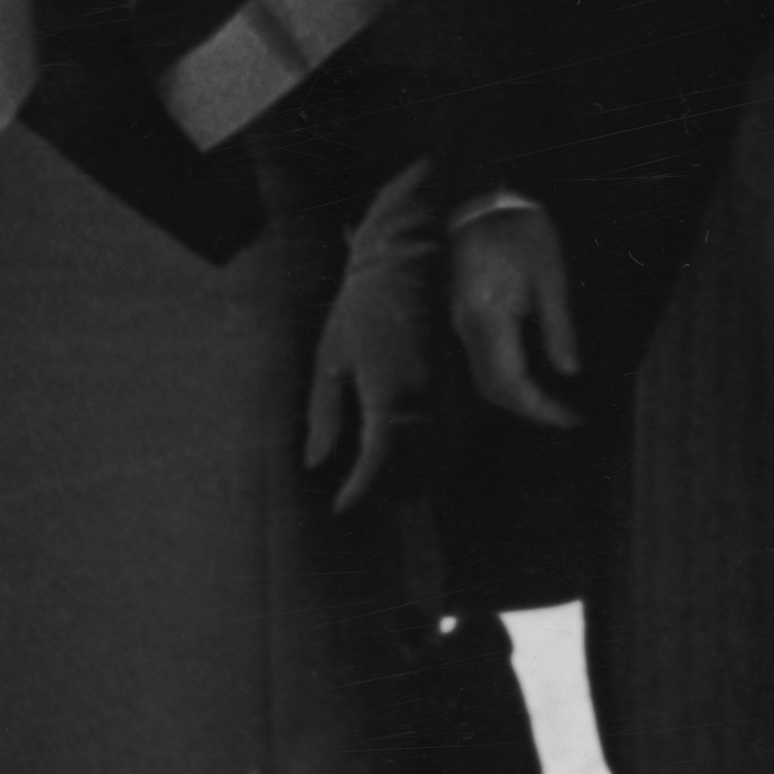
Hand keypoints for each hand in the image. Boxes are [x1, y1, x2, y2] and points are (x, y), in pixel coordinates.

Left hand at [305, 263, 431, 515]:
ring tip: (380, 489)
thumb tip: (316, 464)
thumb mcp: (330, 360)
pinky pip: (449, 438)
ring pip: (437, 459)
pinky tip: (407, 462)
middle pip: (413, 470)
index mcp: (388, 392)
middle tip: (354, 501)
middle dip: (385, 494)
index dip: (360, 492)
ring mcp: (446, 394)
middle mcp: (424, 399)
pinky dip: (431, 458)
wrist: (408, 265)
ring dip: (411, 480)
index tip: (341, 508)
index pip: (378, 462)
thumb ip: (324, 415)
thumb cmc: (359, 310)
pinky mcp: (457, 388)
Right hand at [451, 207, 578, 428]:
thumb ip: (559, 326)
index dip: (540, 408)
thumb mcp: (550, 275)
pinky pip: (481, 361)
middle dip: (529, 409)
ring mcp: (461, 323)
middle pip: (493, 389)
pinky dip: (506, 379)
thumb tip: (570, 371)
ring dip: (516, 398)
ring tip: (552, 403)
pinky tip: (531, 377)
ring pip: (484, 379)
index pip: (511, 382)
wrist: (482, 202)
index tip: (570, 418)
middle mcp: (468, 327)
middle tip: (566, 417)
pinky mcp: (464, 317)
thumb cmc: (521, 231)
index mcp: (490, 316)